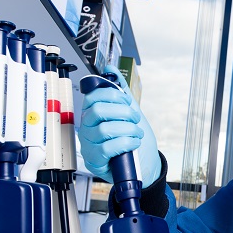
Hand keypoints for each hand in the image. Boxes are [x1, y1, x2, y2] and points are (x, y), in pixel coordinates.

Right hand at [78, 65, 160, 184]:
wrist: (145, 164)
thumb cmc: (133, 139)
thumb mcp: (129, 112)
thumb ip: (120, 90)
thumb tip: (111, 68)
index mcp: (92, 114)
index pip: (92, 97)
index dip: (112, 95)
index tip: (127, 101)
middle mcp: (87, 128)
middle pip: (97, 111)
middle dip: (123, 112)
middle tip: (135, 118)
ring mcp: (89, 145)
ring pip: (104, 129)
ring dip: (127, 129)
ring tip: (137, 133)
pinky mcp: (95, 161)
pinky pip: (107, 148)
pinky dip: (126, 143)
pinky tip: (134, 143)